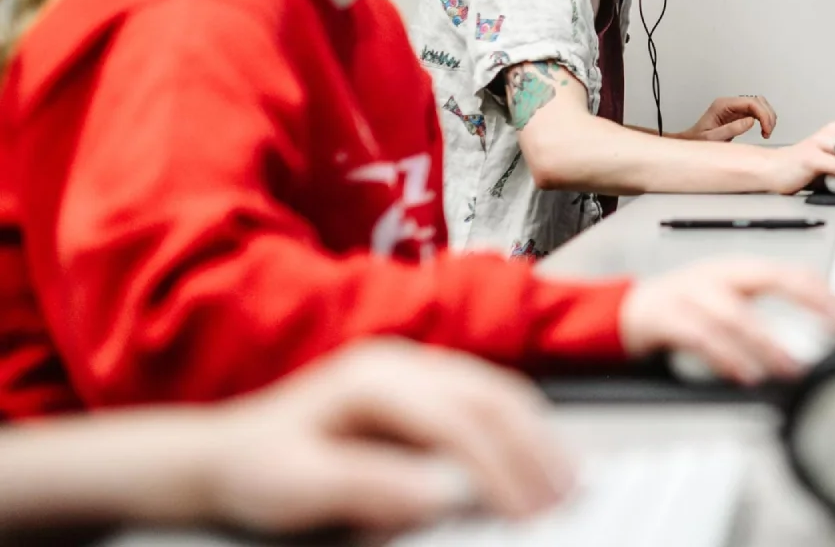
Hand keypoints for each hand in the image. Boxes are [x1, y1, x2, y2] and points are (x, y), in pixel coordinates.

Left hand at [197, 340, 571, 533]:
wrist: (228, 454)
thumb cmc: (260, 469)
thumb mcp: (302, 486)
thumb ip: (370, 487)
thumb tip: (442, 494)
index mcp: (373, 377)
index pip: (456, 418)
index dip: (498, 466)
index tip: (524, 512)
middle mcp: (403, 363)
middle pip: (490, 397)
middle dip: (533, 451)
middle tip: (562, 501)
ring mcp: (418, 370)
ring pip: (499, 393)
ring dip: (537, 439)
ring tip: (565, 485)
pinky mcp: (428, 388)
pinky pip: (490, 400)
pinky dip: (523, 431)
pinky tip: (538, 461)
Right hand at [619, 257, 834, 380]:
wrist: (624, 311)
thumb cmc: (683, 309)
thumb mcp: (728, 303)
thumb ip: (764, 315)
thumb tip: (812, 342)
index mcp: (738, 271)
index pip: (791, 272)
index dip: (825, 293)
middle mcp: (718, 276)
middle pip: (772, 278)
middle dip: (811, 300)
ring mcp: (690, 293)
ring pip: (736, 314)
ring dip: (767, 342)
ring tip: (792, 366)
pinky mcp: (665, 317)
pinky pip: (700, 337)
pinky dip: (724, 356)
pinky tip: (744, 375)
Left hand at [672, 95, 777, 141]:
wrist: (691, 143)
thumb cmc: (697, 141)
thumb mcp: (712, 138)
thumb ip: (731, 129)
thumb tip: (750, 121)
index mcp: (722, 105)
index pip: (750, 102)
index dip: (763, 114)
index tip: (766, 128)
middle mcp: (729, 103)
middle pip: (757, 100)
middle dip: (767, 115)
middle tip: (768, 131)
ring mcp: (734, 108)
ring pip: (759, 104)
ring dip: (767, 117)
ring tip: (767, 132)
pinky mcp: (738, 115)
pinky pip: (756, 112)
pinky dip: (763, 119)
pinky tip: (763, 129)